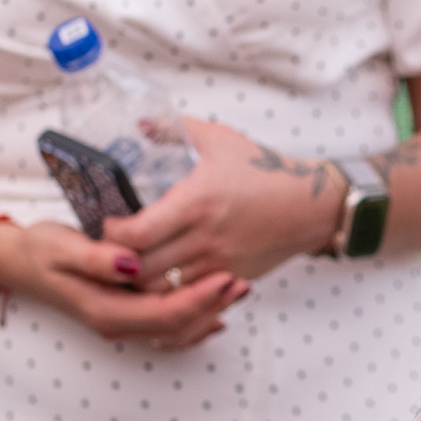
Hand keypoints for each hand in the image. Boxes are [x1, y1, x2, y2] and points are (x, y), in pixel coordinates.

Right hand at [0, 218, 246, 347]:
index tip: (226, 278)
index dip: (199, 300)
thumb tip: (132, 265)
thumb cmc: (38, 250)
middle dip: (213, 306)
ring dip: (209, 312)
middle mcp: (117, 323)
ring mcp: (121, 322)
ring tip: (238, 289)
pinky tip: (216, 310)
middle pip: (176, 326)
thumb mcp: (62, 247)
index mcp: (105, 310)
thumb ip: (97, 258)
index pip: (164, 314)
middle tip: (243, 281)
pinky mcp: (125, 313)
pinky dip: (195, 320)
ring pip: (176, 330)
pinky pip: (167, 326)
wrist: (17, 262)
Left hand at [103, 117, 342, 290]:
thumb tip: (137, 123)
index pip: (137, 234)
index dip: (113, 235)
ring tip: (133, 265)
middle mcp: (205, 238)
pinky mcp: (230, 279)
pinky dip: (170, 292)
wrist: (311, 206)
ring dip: (142, 281)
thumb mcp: (219, 139)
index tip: (109, 224)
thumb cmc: (265, 170)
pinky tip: (163, 277)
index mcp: (197, 202)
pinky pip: (189, 297)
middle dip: (119, 263)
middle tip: (112, 249)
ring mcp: (218, 264)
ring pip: (162, 290)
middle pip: (142, 270)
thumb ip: (173, 129)